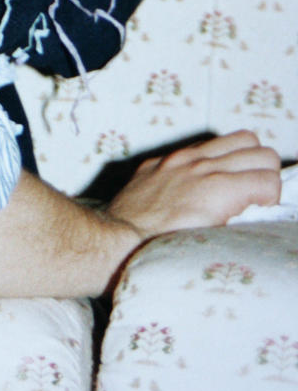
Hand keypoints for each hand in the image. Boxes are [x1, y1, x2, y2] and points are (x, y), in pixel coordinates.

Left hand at [107, 130, 280, 237]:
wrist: (119, 242)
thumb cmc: (165, 251)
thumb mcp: (214, 242)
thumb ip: (239, 219)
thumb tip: (257, 212)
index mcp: (219, 189)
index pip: (270, 179)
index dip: (272, 198)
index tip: (262, 210)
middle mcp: (202, 166)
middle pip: (260, 151)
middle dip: (265, 173)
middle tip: (256, 195)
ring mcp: (180, 159)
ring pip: (236, 139)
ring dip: (244, 159)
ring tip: (237, 182)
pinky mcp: (162, 161)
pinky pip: (200, 148)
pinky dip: (211, 160)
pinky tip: (203, 182)